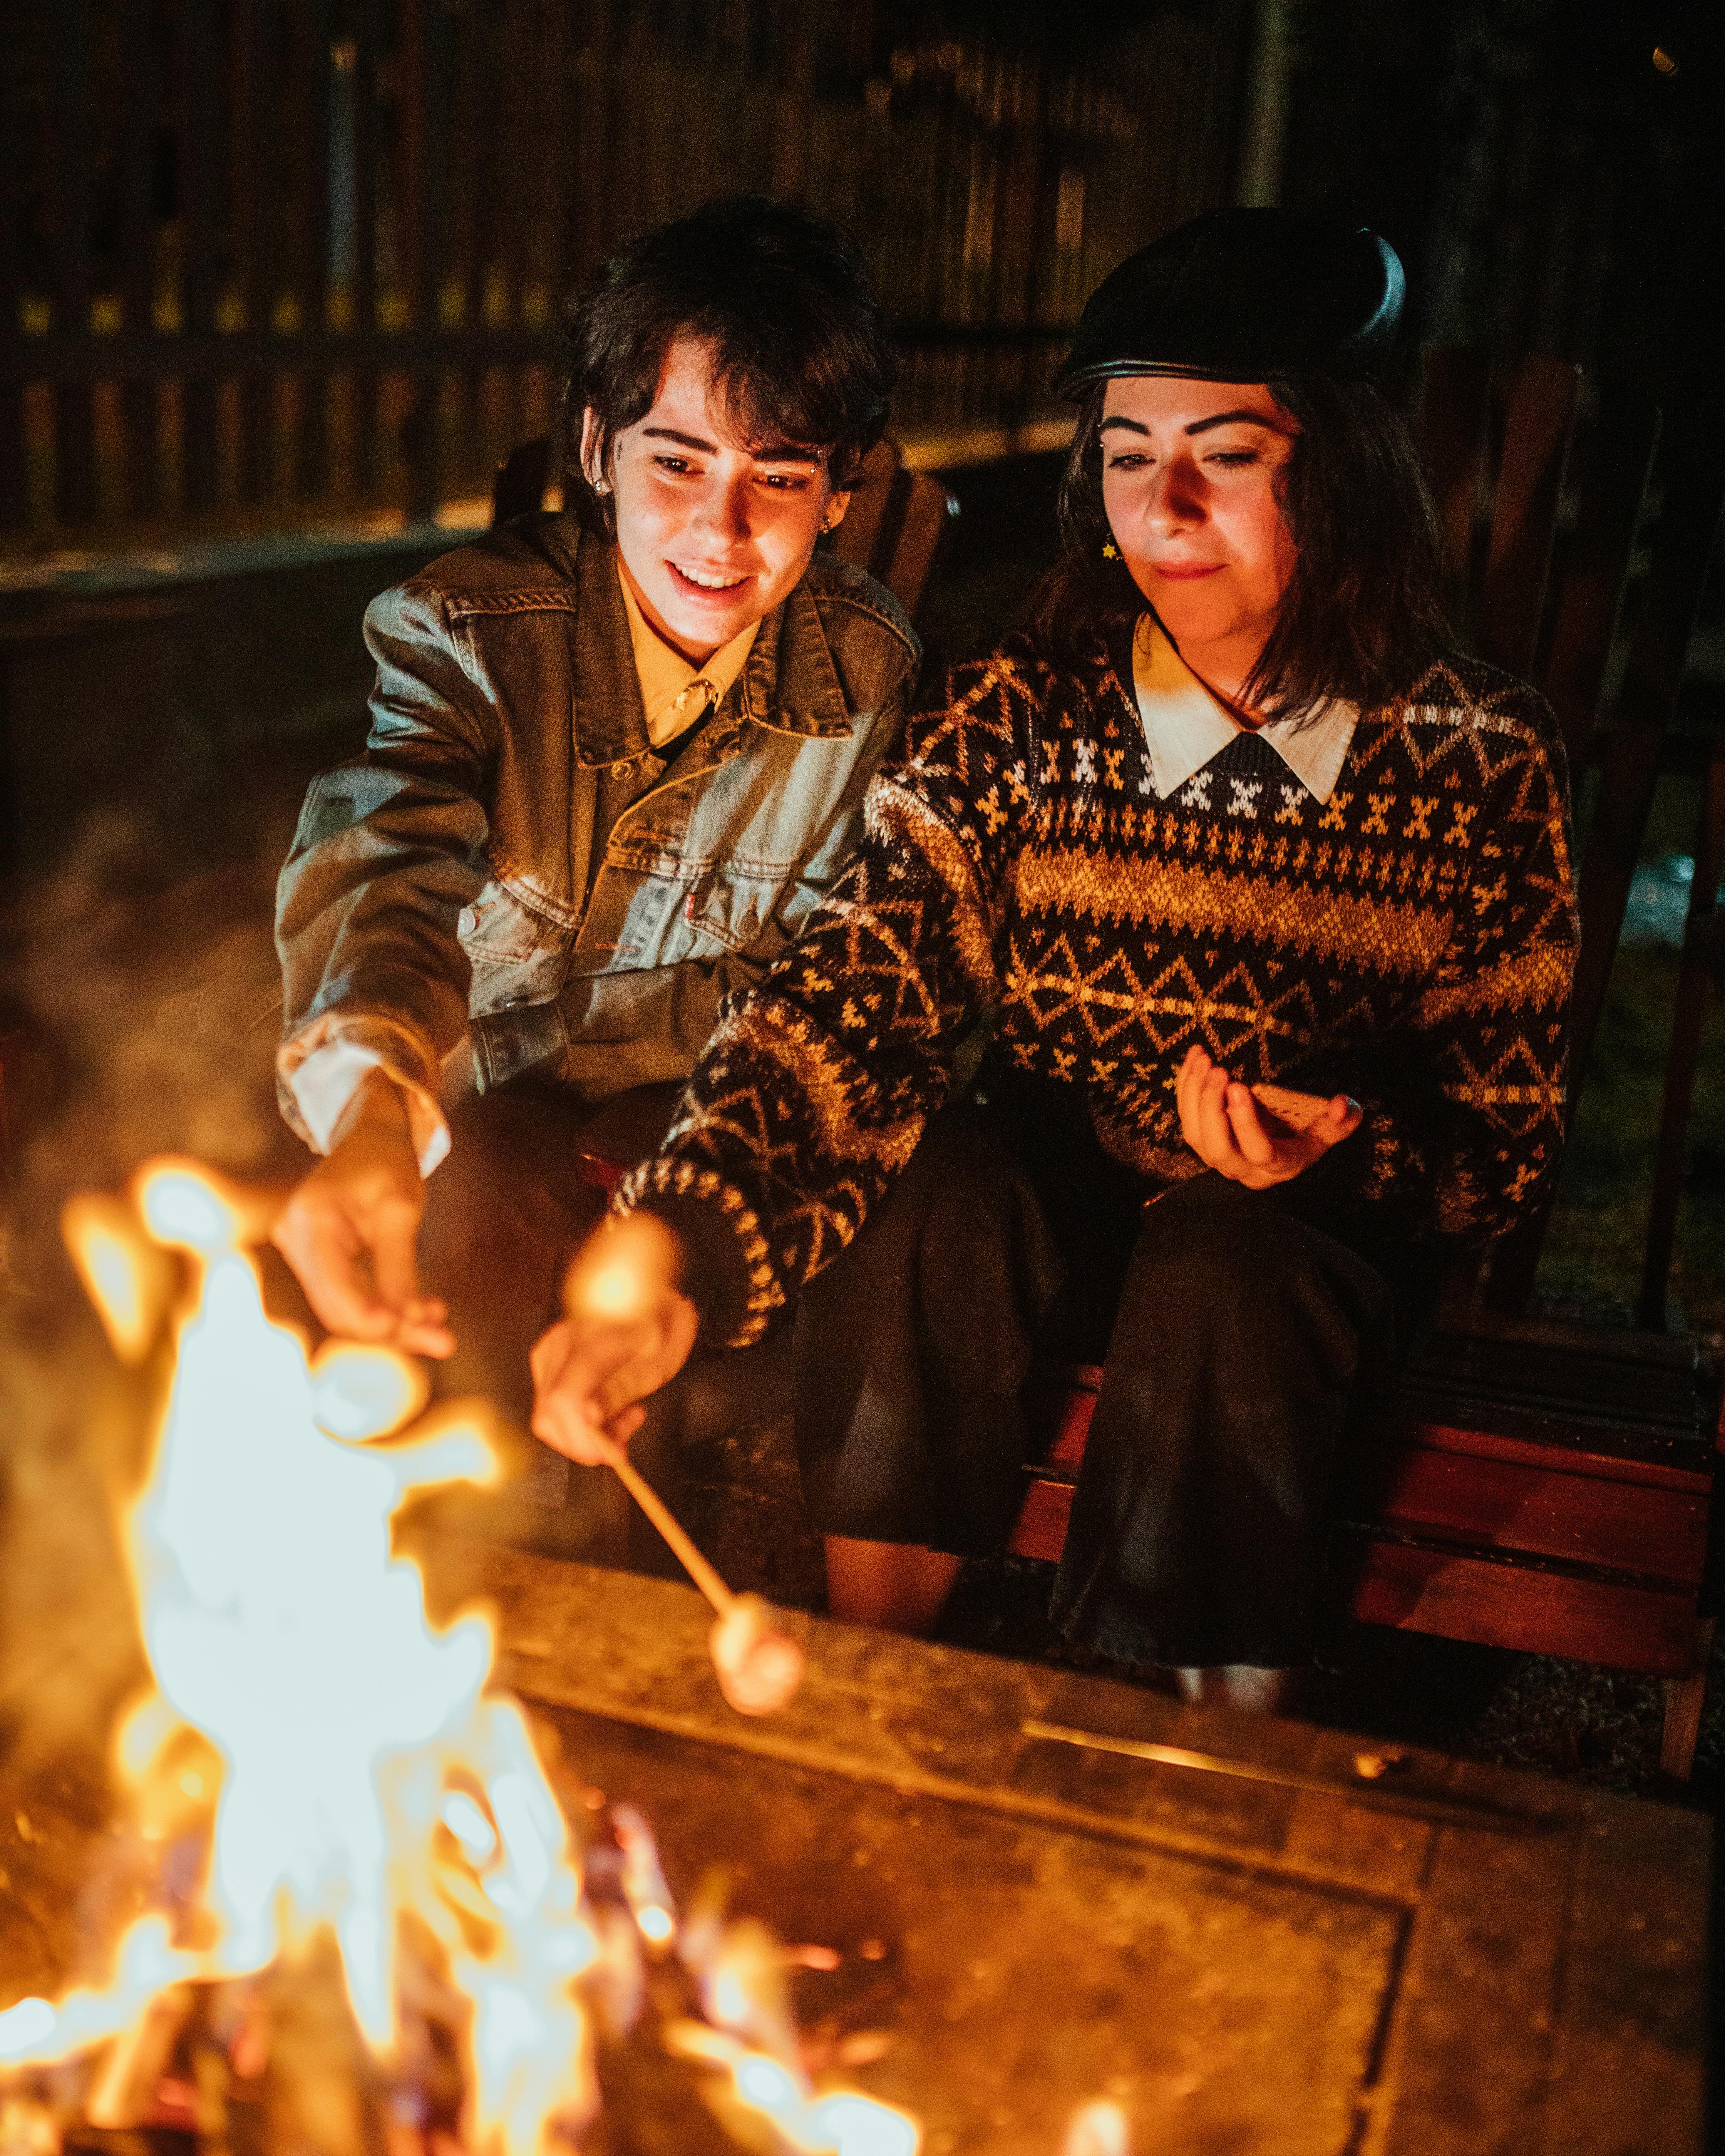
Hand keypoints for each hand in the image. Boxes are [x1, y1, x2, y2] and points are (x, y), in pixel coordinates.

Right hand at [270, 1070, 453, 1355]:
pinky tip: (422, 1313)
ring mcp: (299, 1249)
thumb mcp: (402, 1210)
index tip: (418, 1329)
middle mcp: (294, 1237)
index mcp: (311, 1219)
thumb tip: (407, 1320)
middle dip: (392, 1329)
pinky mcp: (313, 1259)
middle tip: (445, 1341)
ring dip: (393, 1324)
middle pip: (340, 1307)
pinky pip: (346, 1295)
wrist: (371, 1137)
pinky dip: (383, 1307)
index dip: (374, 1318)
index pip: (337, 1287)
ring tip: (441, 1333)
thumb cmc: (387, 1163)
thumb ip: (399, 1266)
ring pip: (344, 1308)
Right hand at [529, 1213, 698, 1462]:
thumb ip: (620, 1390)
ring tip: (625, 1415)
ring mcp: (549, 1350)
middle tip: (625, 1437)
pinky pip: (551, 1402)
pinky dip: (578, 1415)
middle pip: (549, 1416)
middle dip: (585, 1441)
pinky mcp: (547, 1357)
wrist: (648, 1293)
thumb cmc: (658, 1324)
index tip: (612, 1454)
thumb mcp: (655, 1363)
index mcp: (590, 1342)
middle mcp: (560, 1345)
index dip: (582, 1440)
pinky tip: (607, 1403)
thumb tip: (588, 1419)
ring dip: (585, 1430)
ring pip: (547, 1415)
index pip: (563, 1403)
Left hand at [1176, 1046, 1361, 1189]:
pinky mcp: (1202, 1140)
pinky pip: (1186, 1118)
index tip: (1240, 1086)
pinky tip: (1194, 1058)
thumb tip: (1340, 1105)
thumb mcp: (1331, 1129)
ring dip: (1194, 1095)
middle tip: (1218, 1069)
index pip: (1259, 1152)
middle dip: (1212, 1107)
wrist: (1284, 1144)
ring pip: (1194, 1135)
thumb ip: (1342, 1119)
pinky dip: (1185, 1087)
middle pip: (1218, 1148)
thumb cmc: (1310, 1133)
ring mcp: (1218, 1157)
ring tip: (1204, 1059)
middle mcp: (1243, 1168)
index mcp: (1278, 1165)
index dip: (1246, 1123)